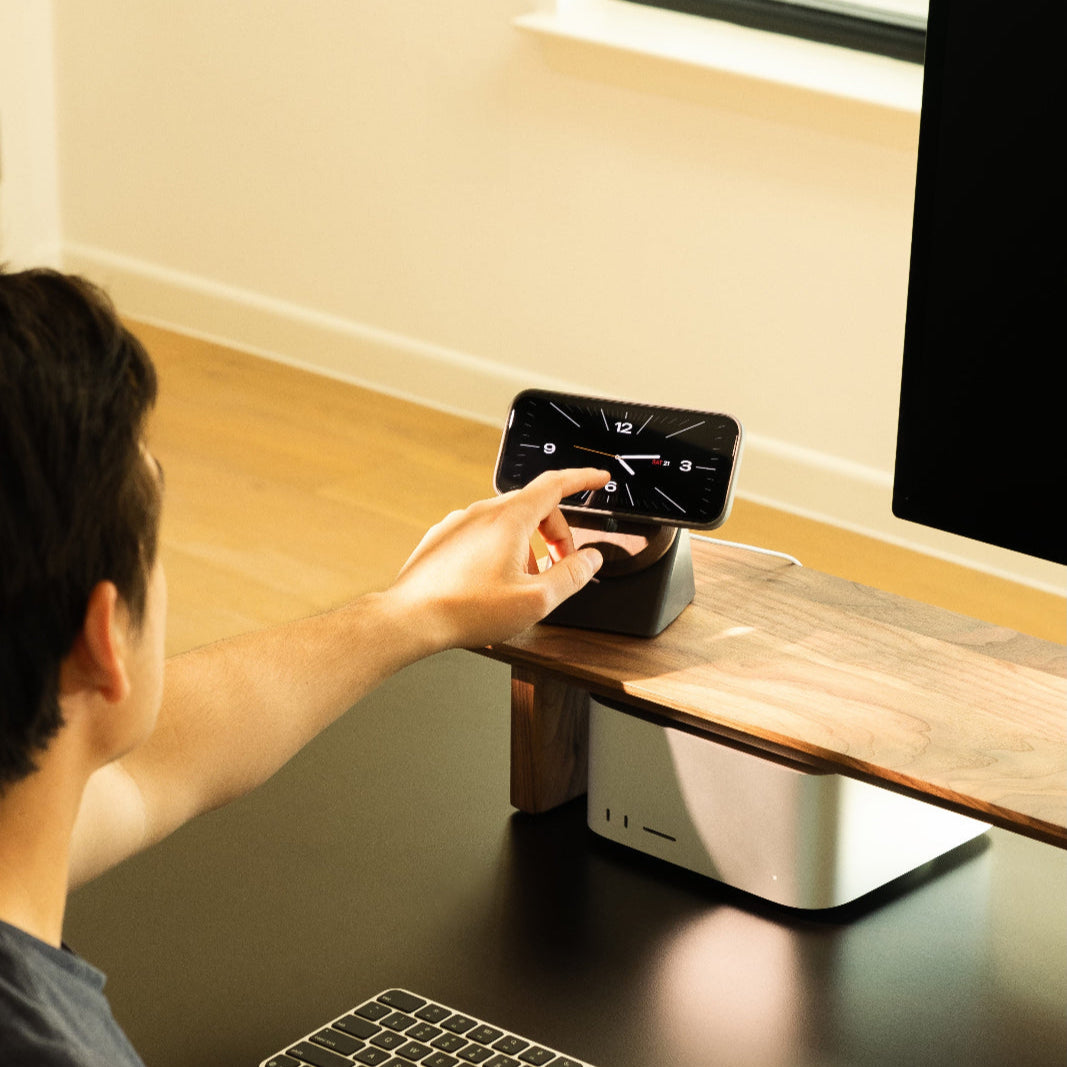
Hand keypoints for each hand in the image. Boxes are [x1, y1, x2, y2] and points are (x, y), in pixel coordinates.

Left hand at [388, 467, 610, 649]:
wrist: (410, 619)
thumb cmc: (467, 610)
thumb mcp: (536, 600)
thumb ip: (571, 576)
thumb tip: (590, 559)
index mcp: (509, 518)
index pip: (555, 484)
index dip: (583, 479)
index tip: (598, 478)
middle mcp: (482, 512)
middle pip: (534, 508)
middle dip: (556, 534)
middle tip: (562, 567)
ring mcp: (459, 523)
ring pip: (507, 524)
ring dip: (527, 547)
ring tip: (523, 585)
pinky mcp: (443, 538)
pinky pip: (483, 534)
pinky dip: (500, 551)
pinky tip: (494, 584)